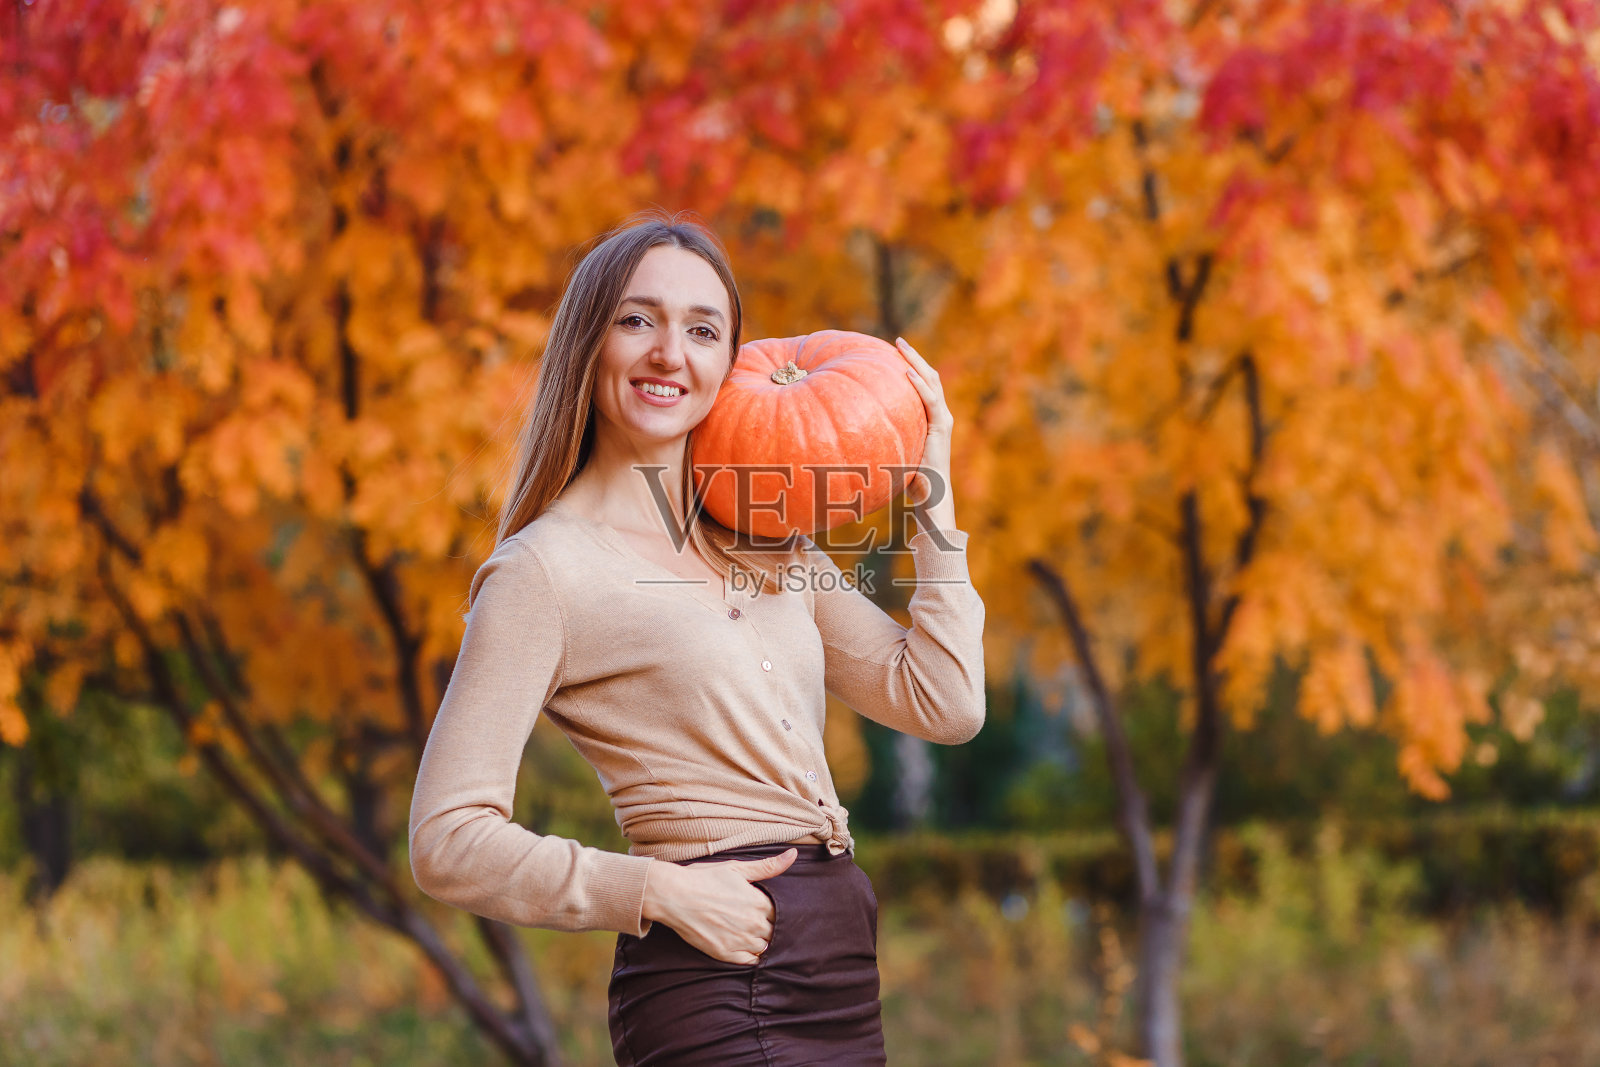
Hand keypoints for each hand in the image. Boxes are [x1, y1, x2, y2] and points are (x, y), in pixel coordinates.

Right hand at [640, 848, 796, 964]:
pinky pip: (749, 961)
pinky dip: (751, 956)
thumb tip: (793, 855)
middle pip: (774, 931)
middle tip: (757, 921)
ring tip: (749, 932)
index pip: (781, 913)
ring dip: (761, 941)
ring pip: (764, 947)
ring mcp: (739, 940)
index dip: (774, 911)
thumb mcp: (737, 868)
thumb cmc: (704, 878)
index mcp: (759, 902)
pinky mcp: (725, 954)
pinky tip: (744, 946)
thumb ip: (768, 866)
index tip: (765, 909)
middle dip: (769, 927)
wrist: (674, 896)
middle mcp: (753, 923)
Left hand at [895, 336, 956, 533]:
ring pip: (933, 382)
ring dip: (917, 362)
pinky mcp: (942, 428)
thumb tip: (853, 429)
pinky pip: (932, 402)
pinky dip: (921, 386)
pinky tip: (907, 373)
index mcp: (931, 418)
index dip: (911, 365)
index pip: (924, 384)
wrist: (930, 498)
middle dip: (914, 357)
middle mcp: (941, 416)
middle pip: (930, 377)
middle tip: (897, 340)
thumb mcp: (894, 450)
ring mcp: (943, 421)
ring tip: (901, 347)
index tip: (893, 351)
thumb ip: (884, 436)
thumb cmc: (909, 479)